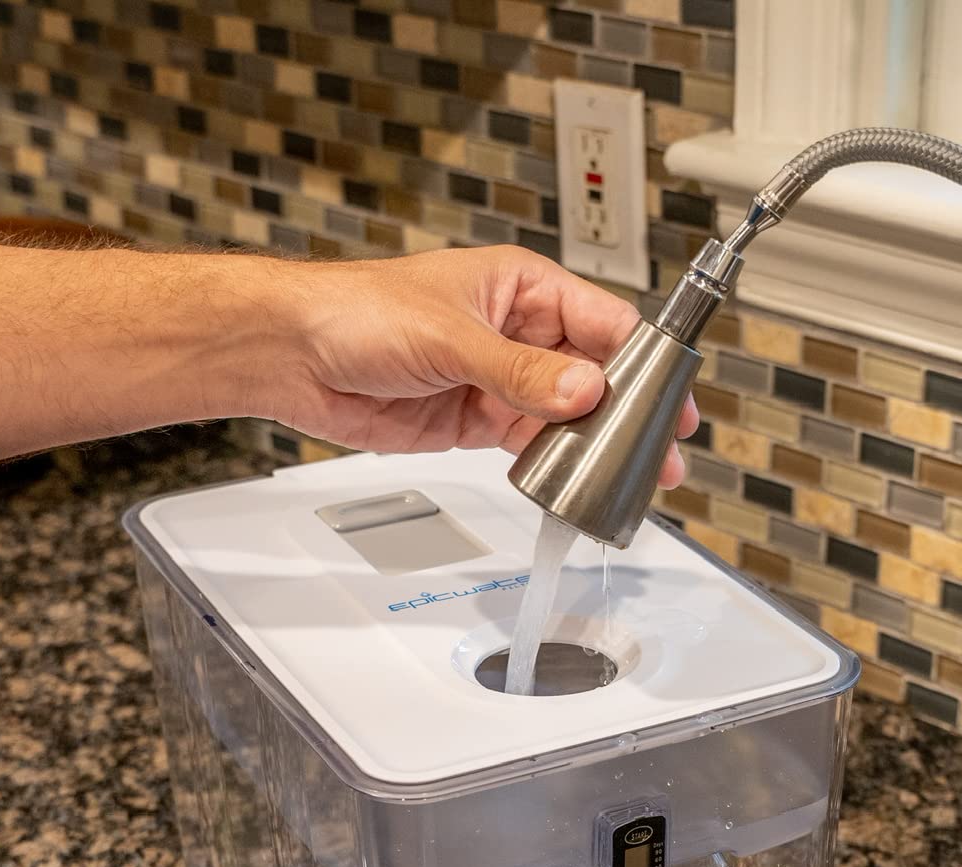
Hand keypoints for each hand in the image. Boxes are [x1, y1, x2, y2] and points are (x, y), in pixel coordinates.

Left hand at [260, 247, 698, 485]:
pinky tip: (571, 482)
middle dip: (627, 415)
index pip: (604, 323)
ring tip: (624, 479)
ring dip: (593, 447)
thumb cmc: (356, 311)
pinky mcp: (472, 420)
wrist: (291, 355)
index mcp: (522, 288)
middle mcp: (517, 333)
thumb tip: (582, 391)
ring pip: (564, 416)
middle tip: (660, 455)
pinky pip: (528, 445)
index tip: (669, 399)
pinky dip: (551, 465)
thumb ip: (520, 371)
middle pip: (593, 375)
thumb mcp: (450, 337)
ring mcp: (496, 380)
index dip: (643, 362)